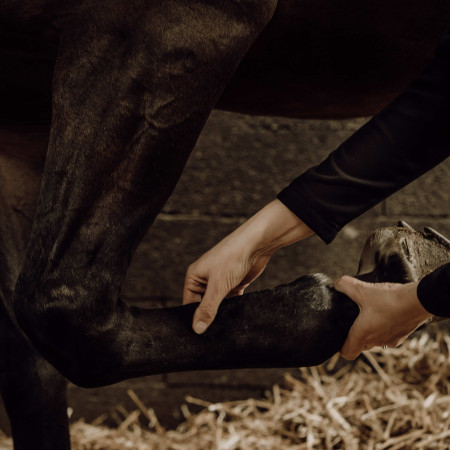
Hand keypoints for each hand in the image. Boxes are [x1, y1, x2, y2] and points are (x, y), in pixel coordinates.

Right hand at [183, 200, 312, 333]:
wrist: (256, 245)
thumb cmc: (232, 258)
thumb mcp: (217, 286)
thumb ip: (207, 308)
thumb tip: (197, 328)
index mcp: (194, 277)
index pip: (189, 303)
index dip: (192, 318)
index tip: (197, 335)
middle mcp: (206, 280)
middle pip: (203, 305)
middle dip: (207, 317)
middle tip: (211, 336)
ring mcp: (221, 282)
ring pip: (218, 305)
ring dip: (221, 314)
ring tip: (223, 330)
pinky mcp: (235, 284)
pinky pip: (231, 301)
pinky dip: (233, 309)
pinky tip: (235, 320)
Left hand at [334, 276, 432, 359]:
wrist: (419, 301)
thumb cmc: (389, 299)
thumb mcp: (362, 289)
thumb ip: (345, 285)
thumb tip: (337, 284)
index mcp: (363, 335)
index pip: (348, 353)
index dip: (340, 347)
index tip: (339, 337)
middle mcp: (376, 341)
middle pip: (360, 345)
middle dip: (355, 335)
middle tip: (351, 320)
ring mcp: (390, 340)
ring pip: (375, 340)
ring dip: (371, 330)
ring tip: (368, 313)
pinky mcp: (402, 335)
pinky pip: (388, 334)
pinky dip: (384, 326)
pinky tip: (385, 311)